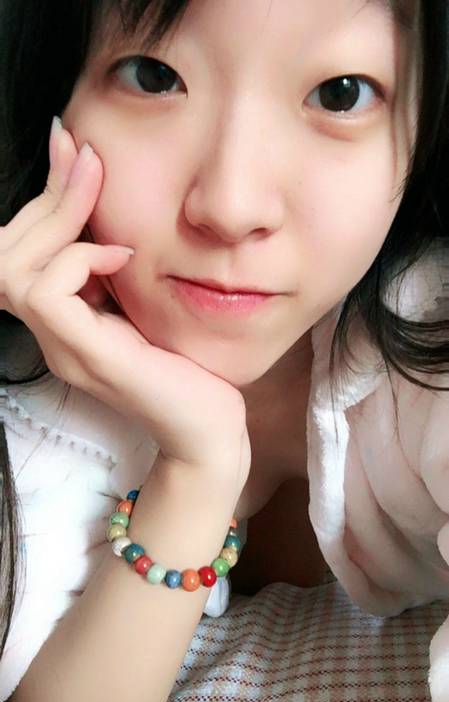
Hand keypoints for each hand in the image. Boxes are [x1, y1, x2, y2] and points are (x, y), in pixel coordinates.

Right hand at [0, 120, 250, 488]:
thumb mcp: (147, 302)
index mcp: (64, 323)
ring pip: (14, 269)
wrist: (210, 428)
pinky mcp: (90, 356)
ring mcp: (66, 348)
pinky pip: (49, 293)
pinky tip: (122, 258)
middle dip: (46, 197)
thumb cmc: (189, 364)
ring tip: (104, 205)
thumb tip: (110, 209)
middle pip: (6, 254)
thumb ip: (120, 267)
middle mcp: (53, 336)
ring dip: (58, 221)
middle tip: (86, 160)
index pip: (19, 254)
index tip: (70, 148)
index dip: (40, 198)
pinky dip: (78, 260)